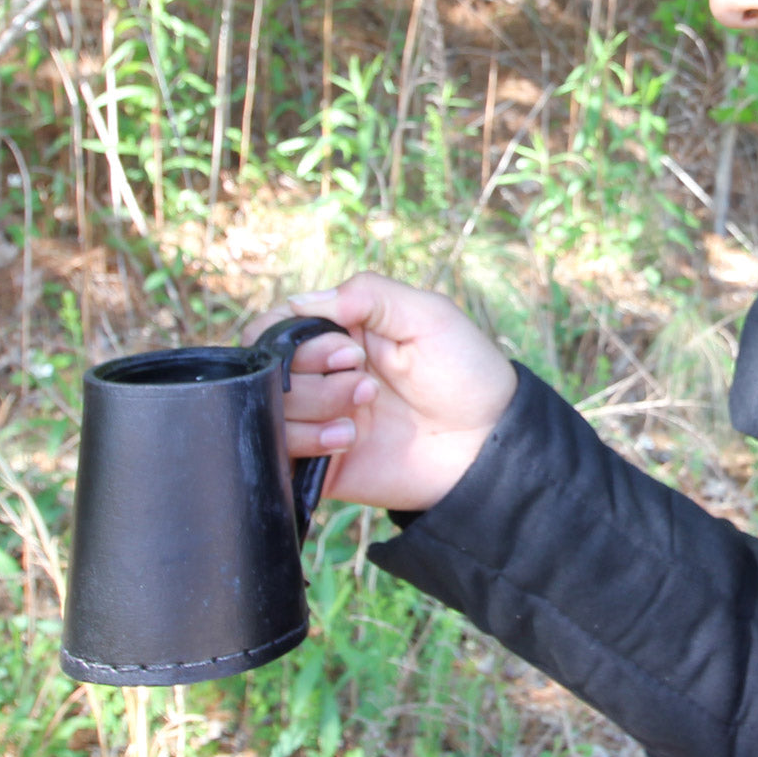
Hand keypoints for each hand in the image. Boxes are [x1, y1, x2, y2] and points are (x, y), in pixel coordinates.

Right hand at [243, 272, 517, 510]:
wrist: (489, 443)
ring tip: (365, 410)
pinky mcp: (320, 462)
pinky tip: (348, 437)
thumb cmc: (465, 371)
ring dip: (316, 404)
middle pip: (268, 367)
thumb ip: (367, 294)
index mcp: (339, 331)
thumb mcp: (426, 314)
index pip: (276, 326)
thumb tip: (298, 302)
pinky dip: (307, 441)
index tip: (345, 347)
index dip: (292, 335)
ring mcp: (318, 418)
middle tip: (364, 379)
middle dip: (311, 370)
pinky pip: (280, 452)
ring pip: (271, 408)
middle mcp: (321, 373)